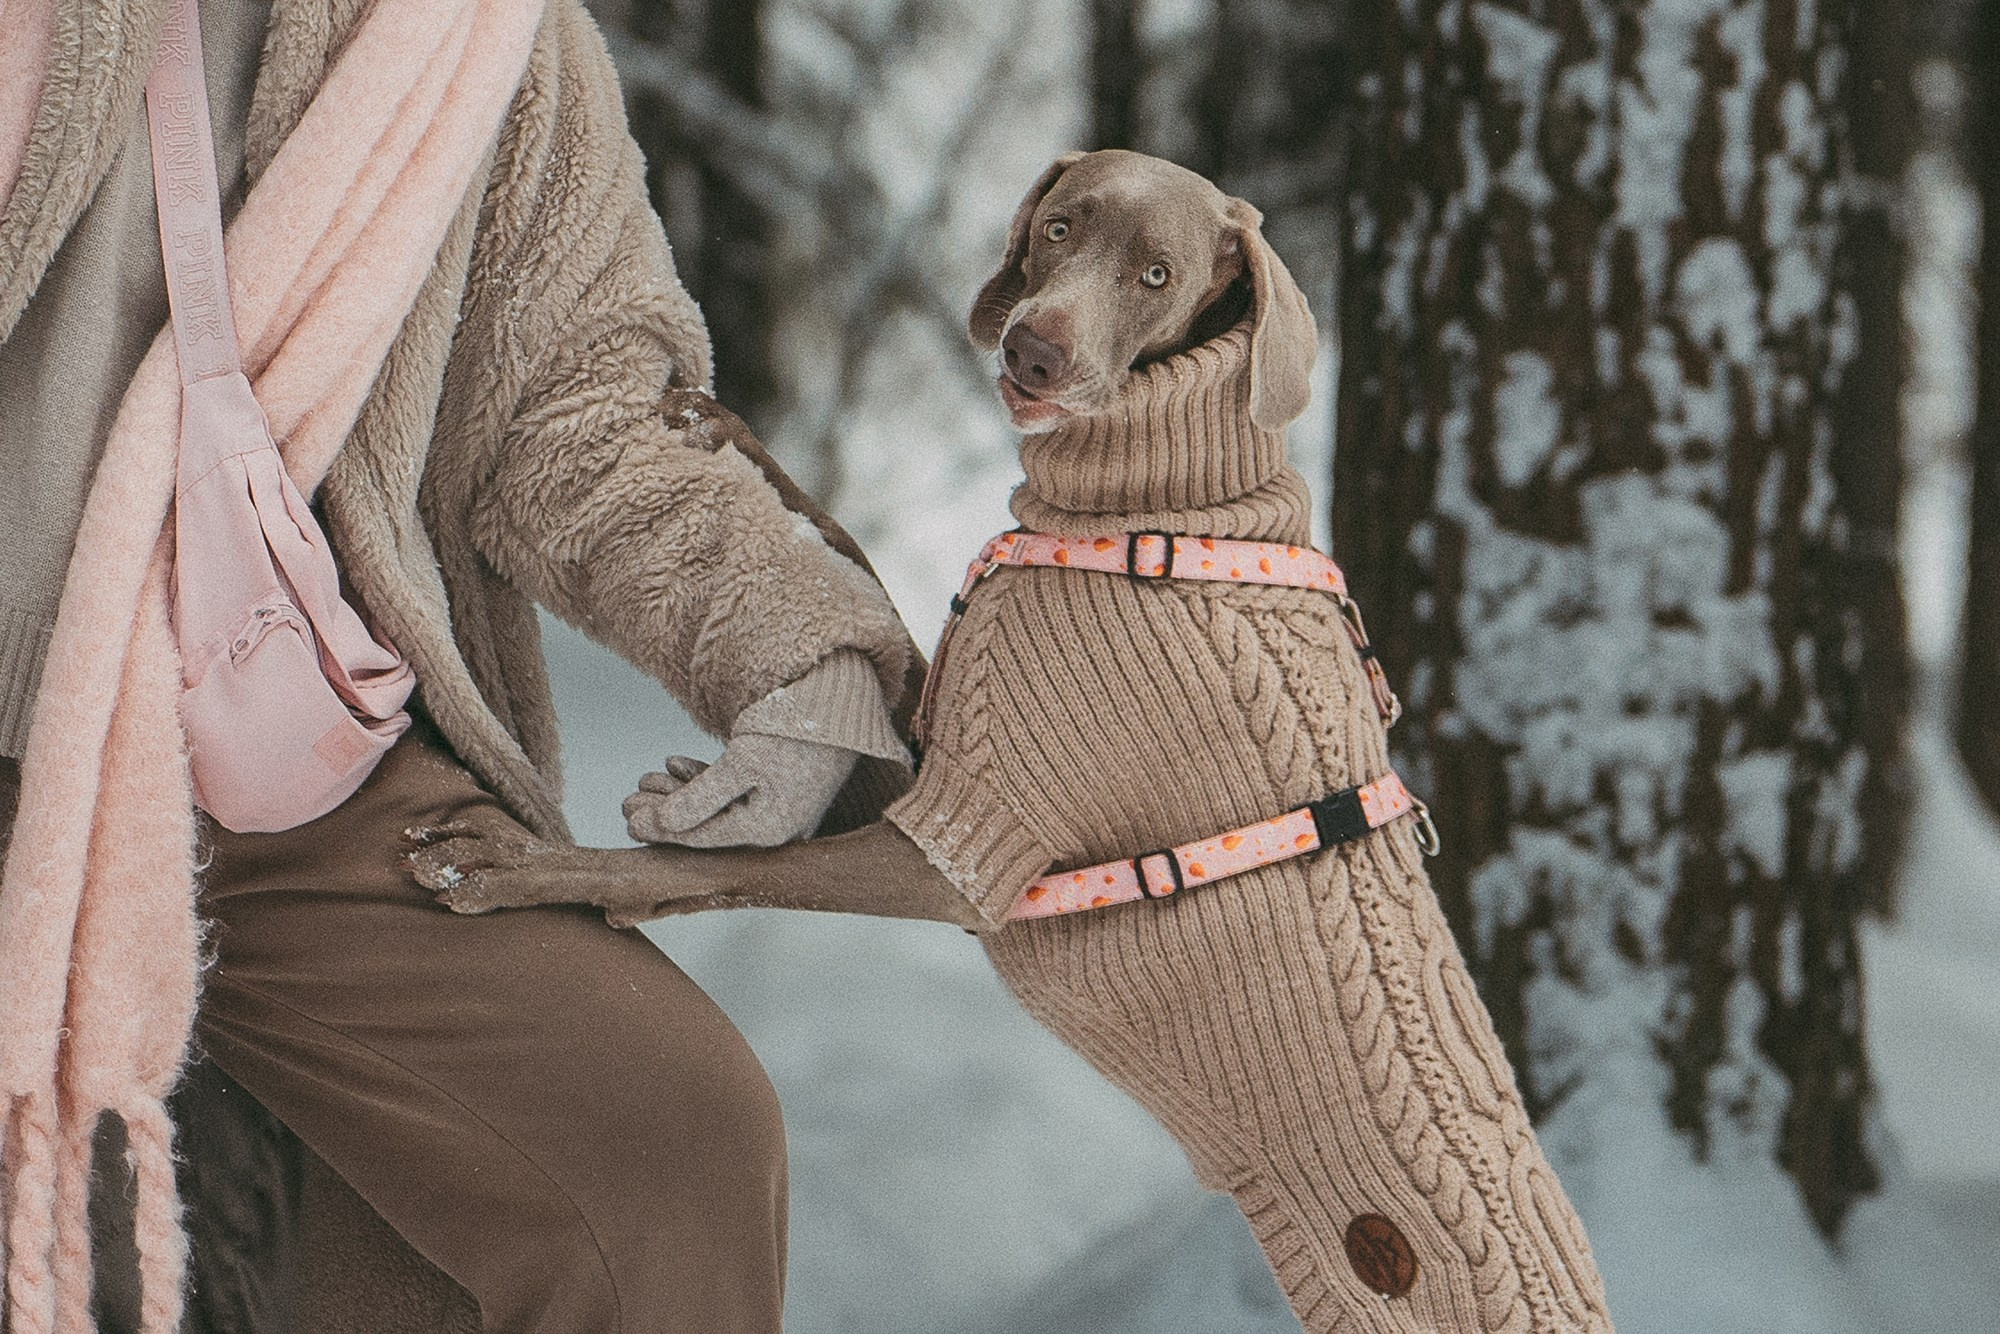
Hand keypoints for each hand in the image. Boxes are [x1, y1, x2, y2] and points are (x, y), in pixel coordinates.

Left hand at [623, 732, 856, 847]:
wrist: (841, 705)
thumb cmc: (796, 731)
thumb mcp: (742, 762)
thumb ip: (698, 798)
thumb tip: (656, 825)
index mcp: (768, 832)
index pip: (702, 838)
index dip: (662, 828)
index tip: (628, 819)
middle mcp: (776, 832)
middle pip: (707, 828)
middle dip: (666, 811)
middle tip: (627, 800)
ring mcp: (781, 813)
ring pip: (717, 809)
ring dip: (680, 794)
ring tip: (647, 778)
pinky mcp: (781, 791)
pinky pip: (735, 794)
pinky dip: (704, 780)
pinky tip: (675, 765)